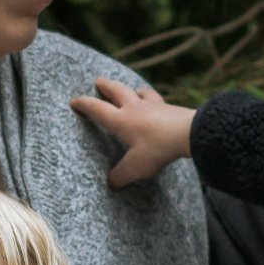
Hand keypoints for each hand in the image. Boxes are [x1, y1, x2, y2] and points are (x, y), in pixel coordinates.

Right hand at [71, 78, 196, 185]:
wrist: (189, 133)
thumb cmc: (158, 148)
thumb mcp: (136, 167)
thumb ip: (121, 175)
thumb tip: (111, 183)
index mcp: (121, 121)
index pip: (98, 109)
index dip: (84, 104)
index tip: (74, 100)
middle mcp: (135, 108)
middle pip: (117, 91)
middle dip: (106, 86)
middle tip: (98, 81)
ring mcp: (154, 106)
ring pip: (140, 92)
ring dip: (132, 89)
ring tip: (131, 90)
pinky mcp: (171, 108)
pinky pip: (158, 100)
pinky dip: (153, 99)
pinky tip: (157, 102)